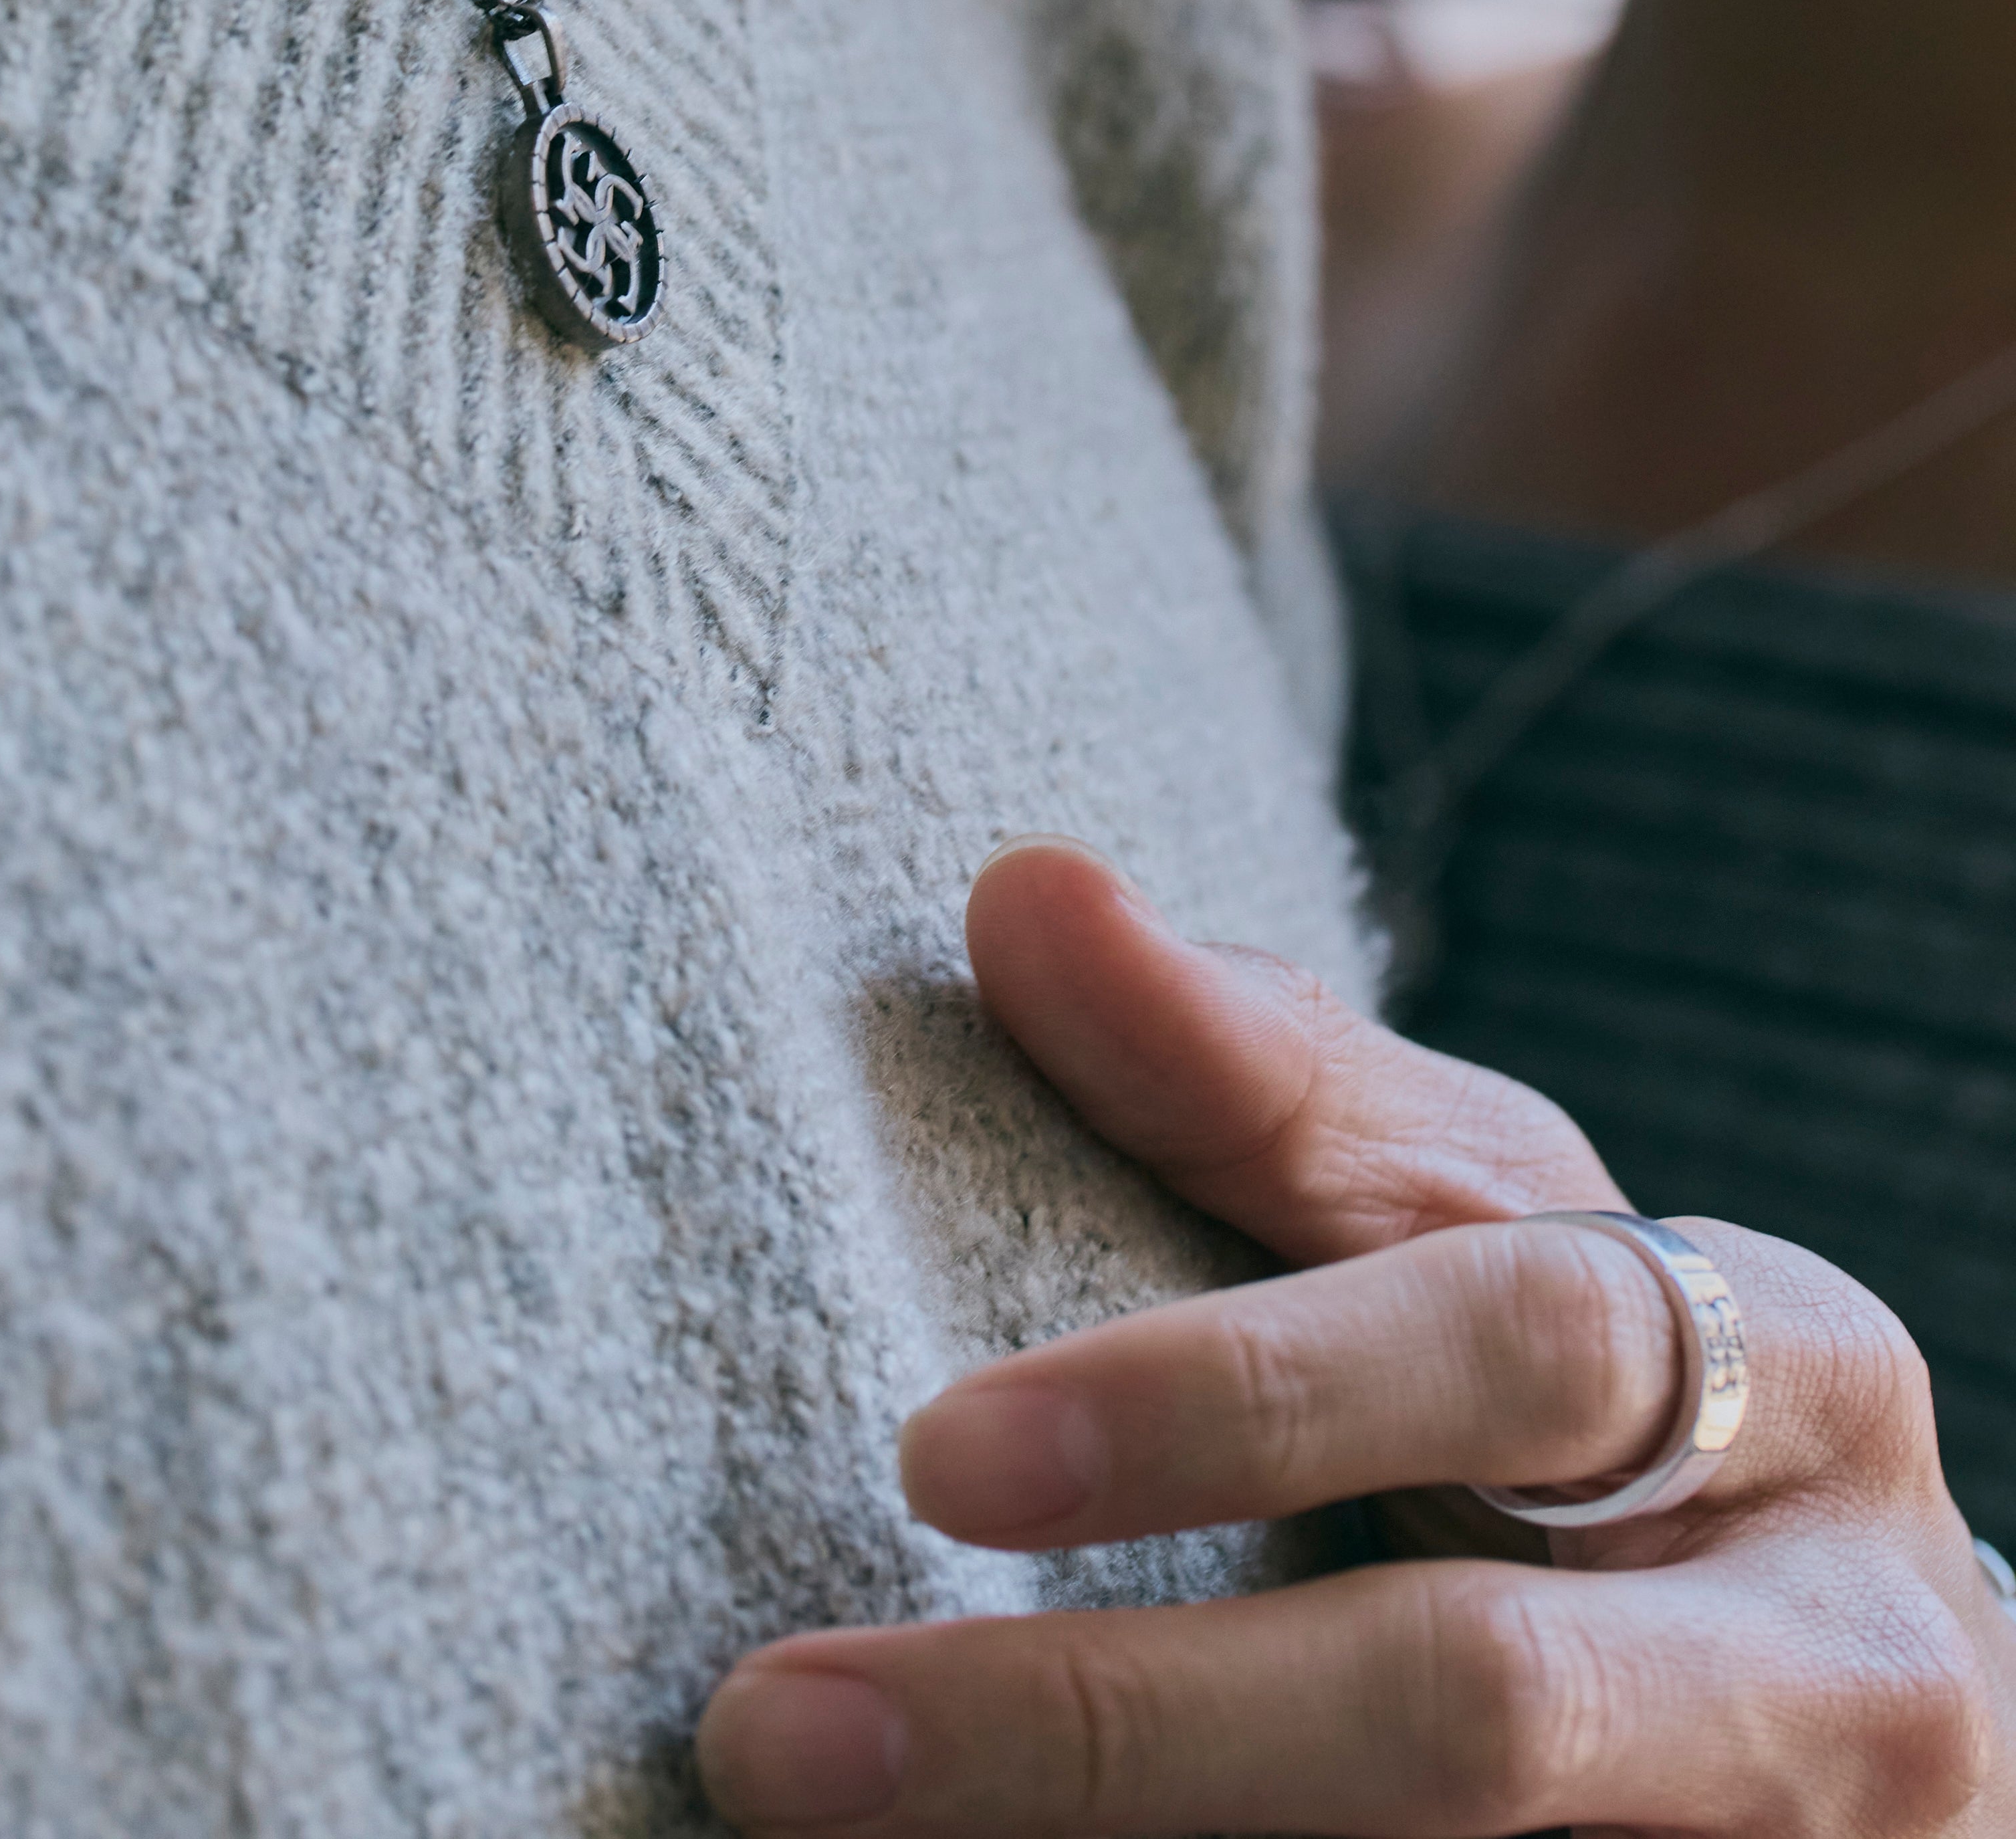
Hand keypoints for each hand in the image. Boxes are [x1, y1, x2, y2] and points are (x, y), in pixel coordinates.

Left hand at [697, 841, 2013, 1835]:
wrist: (1858, 1681)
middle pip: (1466, 1704)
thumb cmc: (1620, 1397)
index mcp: (1791, 1369)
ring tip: (826, 1821)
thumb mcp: (1484, 1219)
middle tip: (782, 1731)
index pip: (1505, 1353)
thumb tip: (1024, 894)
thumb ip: (1259, 1084)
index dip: (1222, 1398)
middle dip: (1106, 1727)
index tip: (934, 1453)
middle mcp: (1837, 1647)